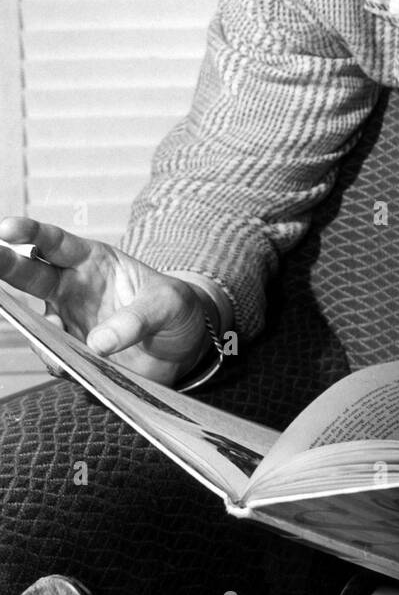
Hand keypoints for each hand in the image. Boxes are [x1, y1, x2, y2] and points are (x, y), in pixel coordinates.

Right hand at [0, 216, 212, 386]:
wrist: (185, 347)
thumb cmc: (175, 310)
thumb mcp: (169, 304)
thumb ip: (138, 318)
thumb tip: (98, 344)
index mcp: (94, 261)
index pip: (56, 243)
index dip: (31, 233)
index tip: (8, 228)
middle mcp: (72, 289)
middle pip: (30, 276)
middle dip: (6, 265)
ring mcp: (69, 323)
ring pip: (38, 325)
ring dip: (40, 331)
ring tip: (60, 335)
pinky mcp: (75, 355)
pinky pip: (56, 360)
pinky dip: (60, 364)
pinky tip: (74, 366)